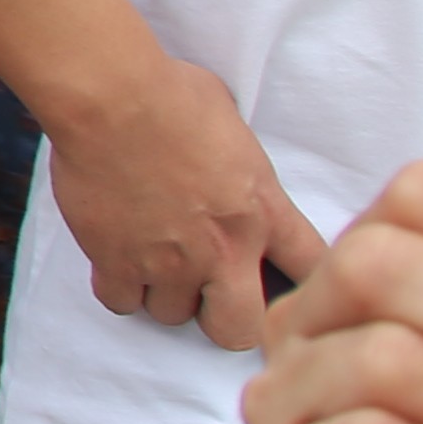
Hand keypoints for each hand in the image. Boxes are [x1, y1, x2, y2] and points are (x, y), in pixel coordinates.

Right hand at [44, 46, 332, 348]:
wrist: (111, 98)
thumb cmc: (171, 93)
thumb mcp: (233, 125)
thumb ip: (241, 167)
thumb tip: (230, 167)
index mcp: (263, 211)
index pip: (310, 272)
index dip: (302, 285)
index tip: (283, 282)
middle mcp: (223, 249)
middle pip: (240, 330)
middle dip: (226, 318)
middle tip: (209, 294)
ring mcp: (168, 261)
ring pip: (173, 316)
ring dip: (165, 294)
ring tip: (154, 262)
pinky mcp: (116, 260)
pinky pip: (121, 302)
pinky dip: (119, 286)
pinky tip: (118, 258)